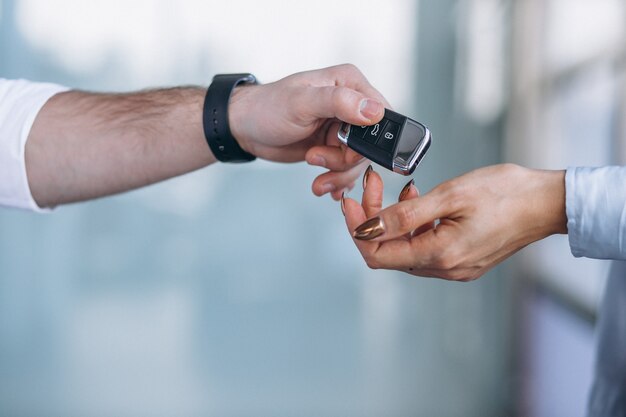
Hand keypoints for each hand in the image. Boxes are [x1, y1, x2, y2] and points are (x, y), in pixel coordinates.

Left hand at [228, 64, 388, 200]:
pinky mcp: (334, 147)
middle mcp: (351, 104)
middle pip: (370, 144)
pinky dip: (337, 181)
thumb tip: (374, 110)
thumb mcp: (301, 103)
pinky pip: (348, 169)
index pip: (381, 115)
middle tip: (316, 159)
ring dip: (337, 174)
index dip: (369, 140)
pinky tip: (324, 184)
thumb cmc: (268, 108)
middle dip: (345, 161)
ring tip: (316, 176)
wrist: (246, 128)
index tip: (345, 151)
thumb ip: (339, 103)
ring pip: (358, 161)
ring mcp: (343, 128)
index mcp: (350, 84)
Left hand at [343, 164, 567, 280]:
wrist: (547, 202)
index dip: (357, 230)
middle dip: (372, 219)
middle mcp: (446, 268)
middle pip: (389, 251)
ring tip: (397, 189)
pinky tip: (417, 200)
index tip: (350, 201)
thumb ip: (405, 215)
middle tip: (370, 185)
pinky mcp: (462, 258)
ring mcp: (455, 266)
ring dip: (392, 220)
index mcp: (440, 255)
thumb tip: (367, 229)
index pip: (378, 255)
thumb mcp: (450, 195)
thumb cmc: (506, 192)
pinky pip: (424, 245)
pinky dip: (413, 225)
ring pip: (405, 248)